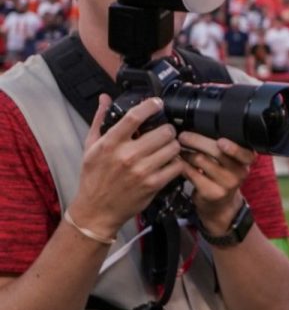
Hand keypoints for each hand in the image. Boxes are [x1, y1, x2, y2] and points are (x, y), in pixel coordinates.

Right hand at [71, 96, 182, 237]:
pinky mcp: (153, 184)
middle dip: (168, 129)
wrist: (96, 210)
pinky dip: (176, 162)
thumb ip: (99, 120)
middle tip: (165, 132)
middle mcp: (127, 156)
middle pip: (163, 131)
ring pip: (173, 147)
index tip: (157, 103)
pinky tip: (169, 162)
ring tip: (166, 147)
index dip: (151, 105)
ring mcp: (142, 171)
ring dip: (173, 145)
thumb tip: (105, 98)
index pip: (134, 116)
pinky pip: (176, 166)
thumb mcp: (90, 147)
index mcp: (110, 144)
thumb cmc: (93, 177)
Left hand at [178, 133, 255, 234]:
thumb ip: (223, 147)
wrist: (221, 205)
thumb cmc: (223, 176)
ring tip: (178, 149)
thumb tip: (199, 125)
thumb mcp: (230, 161)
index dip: (234, 148)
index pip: (245, 152)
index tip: (221, 142)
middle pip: (217, 152)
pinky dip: (182, 165)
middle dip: (197, 140)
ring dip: (186, 152)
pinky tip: (178, 162)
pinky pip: (192, 173)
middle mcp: (240, 172)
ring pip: (201, 160)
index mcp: (247, 160)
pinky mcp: (211, 192)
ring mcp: (227, 184)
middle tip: (183, 136)